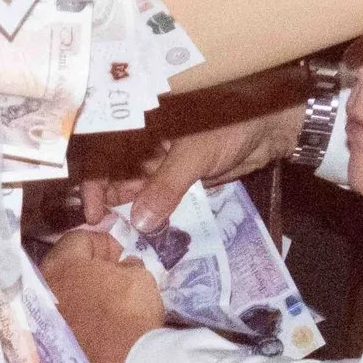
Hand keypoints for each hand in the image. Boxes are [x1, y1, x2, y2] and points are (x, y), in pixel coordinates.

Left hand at [41, 230, 166, 362]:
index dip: (104, 244)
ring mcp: (40, 320)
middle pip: (64, 268)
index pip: (80, 239)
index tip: (121, 257)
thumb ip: (127, 267)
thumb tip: (125, 267)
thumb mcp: (139, 277)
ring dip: (79, 296)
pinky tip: (95, 329)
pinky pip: (61, 324)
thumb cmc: (129, 312)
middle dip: (86, 270)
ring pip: (60, 297)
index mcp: (61, 264)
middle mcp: (42, 289)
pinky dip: (75, 323)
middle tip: (112, 279)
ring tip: (104, 306)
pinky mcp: (47, 346)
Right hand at [77, 67, 305, 231]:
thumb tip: (139, 221)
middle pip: (112, 176)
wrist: (270, 129)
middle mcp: (142, 144)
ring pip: (132, 191)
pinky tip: (141, 236)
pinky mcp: (176, 181)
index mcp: (139, 124)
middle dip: (106, 204)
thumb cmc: (231, 123)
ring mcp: (159, 164)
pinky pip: (155, 201)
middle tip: (103, 235)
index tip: (93, 212)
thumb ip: (167, 186)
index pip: (101, 152)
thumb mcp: (195, 154)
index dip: (92, 181)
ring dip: (126, 215)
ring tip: (119, 240)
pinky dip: (148, 217)